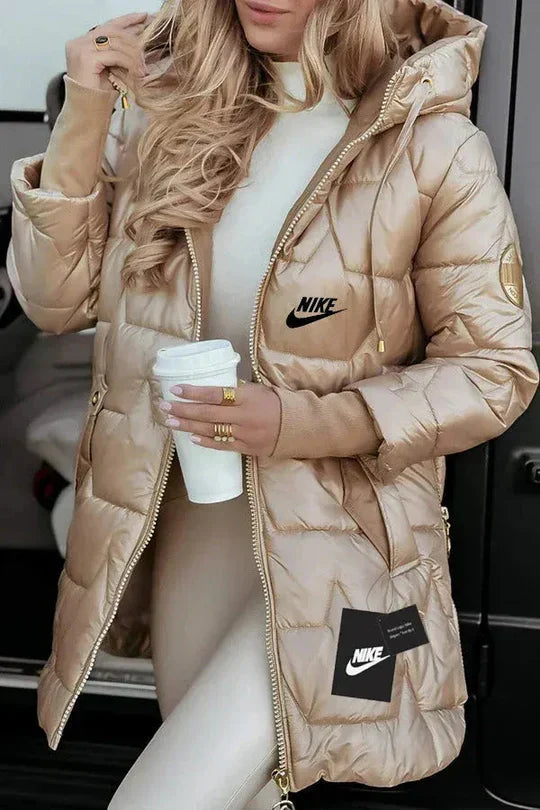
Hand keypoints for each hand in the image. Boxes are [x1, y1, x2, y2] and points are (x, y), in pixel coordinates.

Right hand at [66, 11, 149, 92]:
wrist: (88, 113)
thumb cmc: (99, 96)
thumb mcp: (112, 69)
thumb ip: (120, 54)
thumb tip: (139, 42)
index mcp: (83, 43)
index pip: (108, 26)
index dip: (127, 20)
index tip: (143, 17)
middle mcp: (79, 42)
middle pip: (113, 32)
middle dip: (133, 42)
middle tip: (147, 55)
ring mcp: (81, 48)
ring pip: (116, 43)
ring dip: (134, 56)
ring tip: (144, 70)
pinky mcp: (86, 57)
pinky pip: (115, 54)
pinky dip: (129, 63)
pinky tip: (137, 73)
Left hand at [156, 381, 281, 456]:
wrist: (299, 427)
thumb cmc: (277, 403)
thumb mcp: (259, 390)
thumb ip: (237, 390)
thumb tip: (213, 390)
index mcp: (246, 397)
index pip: (214, 393)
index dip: (193, 392)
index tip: (176, 389)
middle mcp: (243, 416)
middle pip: (207, 413)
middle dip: (183, 409)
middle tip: (164, 406)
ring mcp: (244, 434)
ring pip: (210, 430)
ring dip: (188, 425)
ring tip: (171, 421)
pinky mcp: (247, 448)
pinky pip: (222, 445)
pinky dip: (205, 441)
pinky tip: (190, 437)